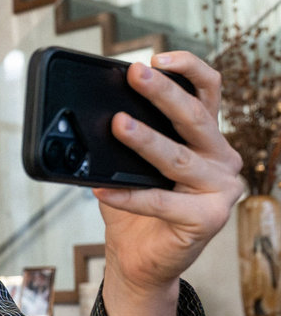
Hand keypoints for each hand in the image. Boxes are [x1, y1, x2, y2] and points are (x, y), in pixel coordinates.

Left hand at [92, 51, 243, 315]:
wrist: (139, 259)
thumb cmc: (136, 208)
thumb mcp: (129, 164)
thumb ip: (124, 138)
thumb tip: (92, 111)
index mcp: (206, 138)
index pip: (208, 91)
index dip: (188, 68)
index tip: (159, 56)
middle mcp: (221, 159)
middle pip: (195, 117)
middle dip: (163, 92)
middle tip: (135, 73)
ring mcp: (221, 190)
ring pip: (178, 158)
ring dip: (146, 141)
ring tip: (118, 124)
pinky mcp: (209, 219)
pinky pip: (161, 202)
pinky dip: (128, 196)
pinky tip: (101, 189)